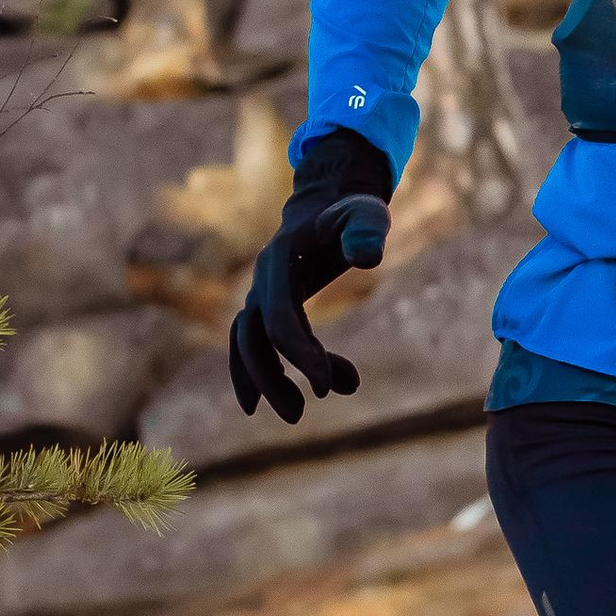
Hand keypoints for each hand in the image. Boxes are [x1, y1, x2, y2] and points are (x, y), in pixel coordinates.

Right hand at [228, 128, 393, 422]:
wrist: (329, 201)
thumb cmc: (353, 211)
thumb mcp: (367, 214)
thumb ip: (367, 231)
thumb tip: (367, 257)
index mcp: (279, 261)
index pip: (281, 317)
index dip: (300, 353)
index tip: (327, 387)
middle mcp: (262, 280)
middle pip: (253, 337)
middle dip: (271, 377)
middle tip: (299, 414)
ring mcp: (261, 294)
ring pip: (248, 344)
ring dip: (265, 381)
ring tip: (297, 413)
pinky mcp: (269, 306)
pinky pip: (256, 343)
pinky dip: (262, 372)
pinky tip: (294, 394)